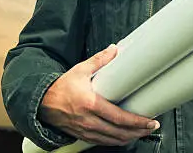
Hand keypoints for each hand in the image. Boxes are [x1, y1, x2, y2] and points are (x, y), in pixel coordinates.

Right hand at [37, 44, 159, 145]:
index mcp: (91, 104)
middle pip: (120, 133)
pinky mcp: (83, 136)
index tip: (150, 121)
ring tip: (141, 132)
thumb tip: (114, 49)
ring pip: (113, 141)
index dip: (137, 122)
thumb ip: (99, 60)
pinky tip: (124, 137)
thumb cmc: (61, 87)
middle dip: (139, 131)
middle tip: (151, 127)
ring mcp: (86, 131)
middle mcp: (89, 121)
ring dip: (129, 138)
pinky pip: (103, 143)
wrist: (42, 102)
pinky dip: (116, 141)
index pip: (120, 118)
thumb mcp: (80, 70)